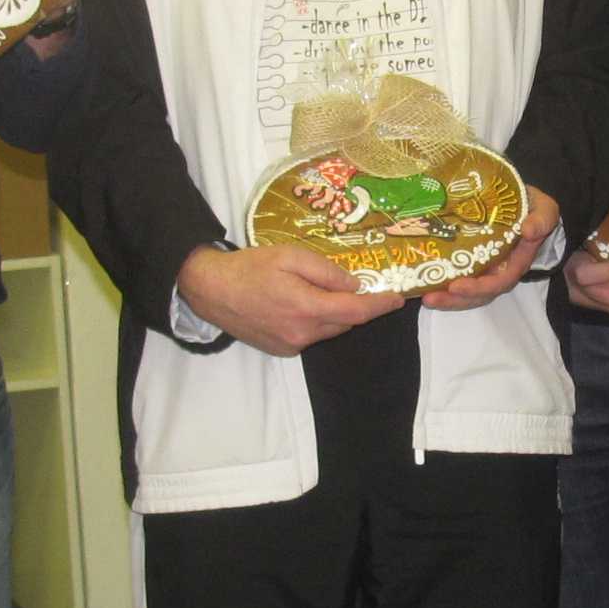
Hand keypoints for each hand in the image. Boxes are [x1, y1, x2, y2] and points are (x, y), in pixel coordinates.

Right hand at [176, 242, 401, 355]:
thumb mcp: (290, 256)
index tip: (397, 298)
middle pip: (345, 323)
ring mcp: (291, 346)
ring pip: (329, 331)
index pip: (356, 312)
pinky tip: (299, 304)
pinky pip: (311, 337)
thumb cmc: (250, 267)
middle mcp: (302, 334)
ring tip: (319, 291)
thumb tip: (354, 284)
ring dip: (334, 315)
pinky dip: (315, 322)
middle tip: (355, 285)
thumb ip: (326, 271)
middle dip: (354, 306)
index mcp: (306, 308)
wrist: (211, 290)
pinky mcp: (281, 350)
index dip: (380, 306)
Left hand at [424, 186, 561, 311]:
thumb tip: (529, 230)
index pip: (500, 282)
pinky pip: (458, 277)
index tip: (458, 286)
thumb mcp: (545, 210)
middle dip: (456, 300)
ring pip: (467, 292)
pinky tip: (423, 283)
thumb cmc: (535, 209)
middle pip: (479, 294)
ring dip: (446, 298)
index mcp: (516, 262)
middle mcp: (500, 270)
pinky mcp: (472, 262)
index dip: (479, 288)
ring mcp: (485, 268)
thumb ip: (542, 220)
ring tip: (425, 297)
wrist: (525, 204)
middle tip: (431, 298)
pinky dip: (442, 283)